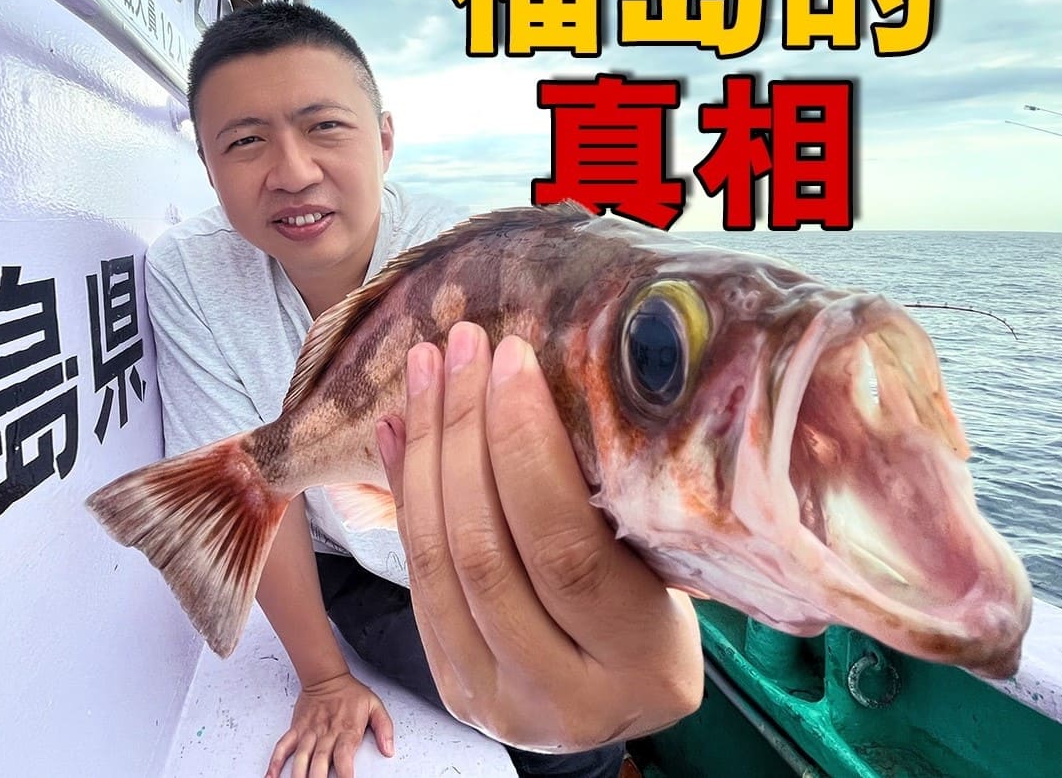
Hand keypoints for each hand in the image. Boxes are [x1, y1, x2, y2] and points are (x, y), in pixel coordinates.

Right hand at [266, 670, 394, 777]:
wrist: (326, 676)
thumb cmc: (350, 693)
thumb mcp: (375, 706)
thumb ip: (385, 728)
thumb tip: (389, 749)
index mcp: (346, 730)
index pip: (344, 756)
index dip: (344, 773)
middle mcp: (326, 733)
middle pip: (320, 762)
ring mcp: (309, 732)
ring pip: (301, 758)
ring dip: (298, 775)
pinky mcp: (296, 729)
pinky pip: (283, 746)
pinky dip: (276, 761)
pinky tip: (272, 775)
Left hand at [374, 322, 703, 753]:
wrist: (627, 712)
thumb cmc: (661, 614)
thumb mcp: (664, 567)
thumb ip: (602, 504)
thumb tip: (529, 379)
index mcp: (641, 659)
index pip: (562, 547)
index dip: (526, 447)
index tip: (512, 360)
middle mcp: (565, 696)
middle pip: (484, 551)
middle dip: (463, 434)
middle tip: (459, 349)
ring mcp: (497, 702)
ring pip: (435, 564)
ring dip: (422, 453)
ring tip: (423, 372)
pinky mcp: (454, 689)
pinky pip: (414, 578)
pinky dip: (402, 495)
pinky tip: (397, 430)